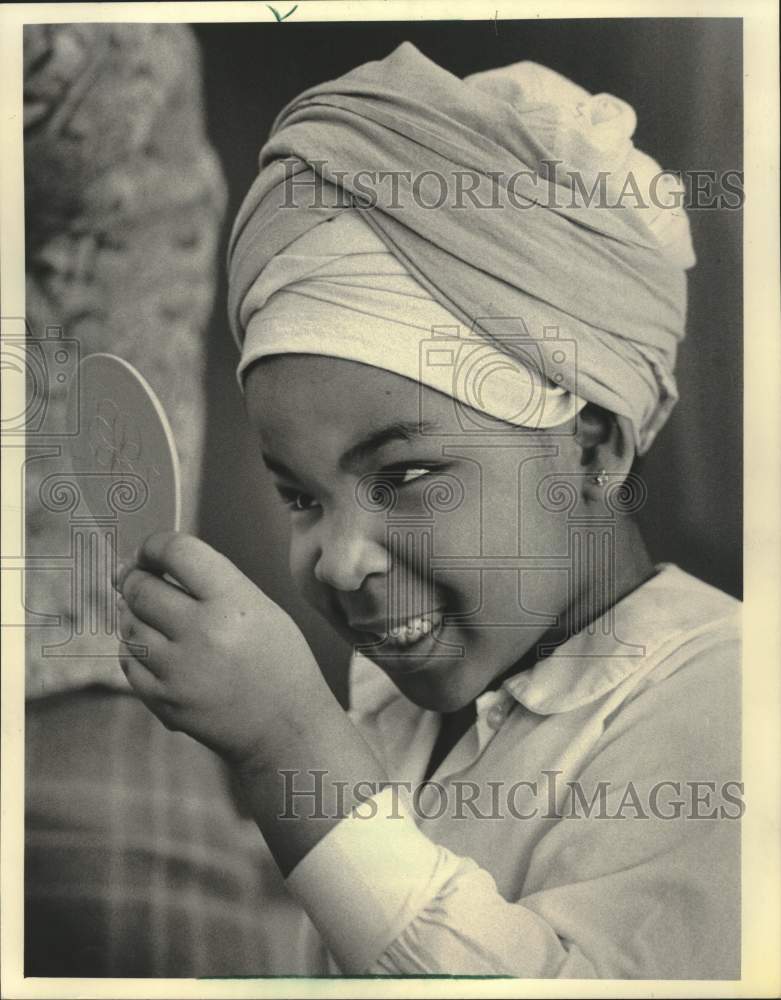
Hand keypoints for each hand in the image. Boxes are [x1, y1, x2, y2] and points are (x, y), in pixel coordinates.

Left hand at [114, 531, 322, 764]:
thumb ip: (211, 582)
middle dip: (135, 578)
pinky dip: (135, 649)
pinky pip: (128, 660)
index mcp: (233, 602)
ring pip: (128, 624)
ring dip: (134, 614)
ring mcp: (179, 670)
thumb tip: (152, 565)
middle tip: (140, 578)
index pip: (176, 551)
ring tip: (154, 617)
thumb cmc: (277, 662)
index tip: (149, 551)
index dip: (154, 545)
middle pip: (140, 587)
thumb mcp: (260, 607)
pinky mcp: (164, 700)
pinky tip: (156, 649)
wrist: (285, 729)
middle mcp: (202, 632)